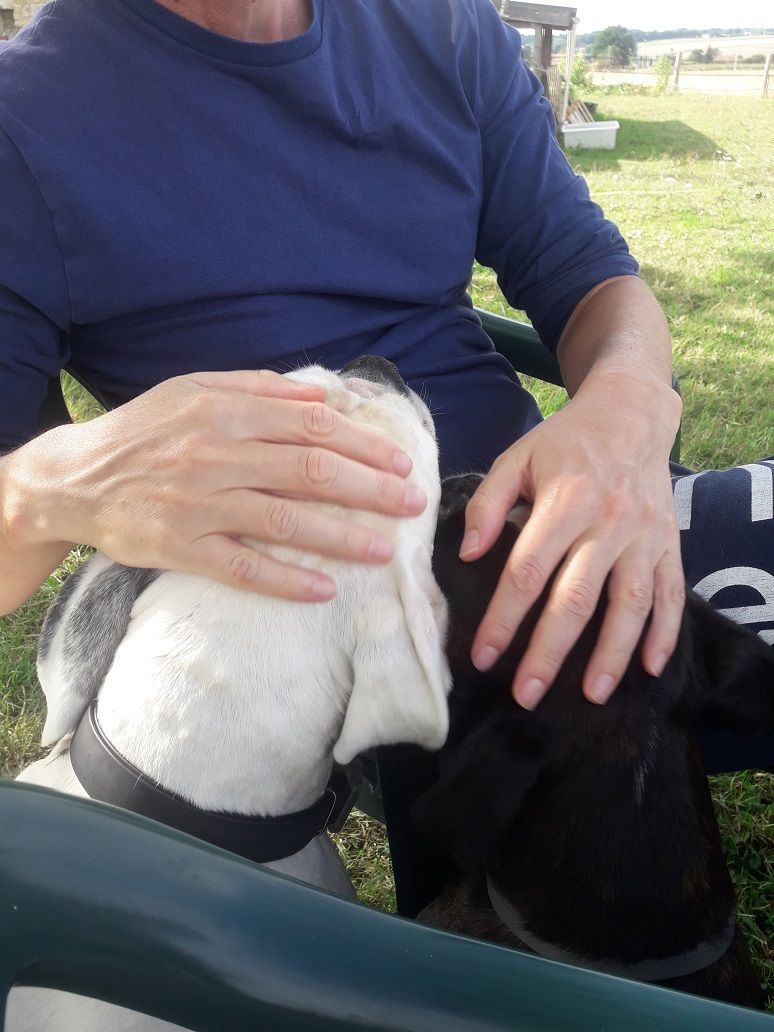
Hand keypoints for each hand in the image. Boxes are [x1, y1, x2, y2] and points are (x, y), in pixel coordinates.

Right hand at [14, 370, 424, 600]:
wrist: (76, 478)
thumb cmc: (145, 431)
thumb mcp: (195, 390)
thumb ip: (259, 388)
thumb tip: (322, 394)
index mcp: (226, 411)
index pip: (312, 426)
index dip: (363, 444)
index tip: (401, 461)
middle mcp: (217, 455)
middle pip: (310, 472)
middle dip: (371, 489)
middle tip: (412, 504)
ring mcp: (200, 504)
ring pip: (286, 521)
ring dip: (342, 537)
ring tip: (385, 551)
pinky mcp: (182, 548)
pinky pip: (243, 568)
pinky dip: (285, 581)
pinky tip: (323, 591)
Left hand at [460, 371, 684, 707]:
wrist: (631, 414)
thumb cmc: (564, 441)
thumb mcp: (516, 458)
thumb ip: (488, 504)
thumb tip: (469, 553)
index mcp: (564, 501)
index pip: (527, 571)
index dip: (503, 617)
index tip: (483, 656)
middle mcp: (607, 523)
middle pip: (576, 598)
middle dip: (550, 651)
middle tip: (526, 694)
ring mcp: (643, 536)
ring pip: (629, 604)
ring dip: (611, 653)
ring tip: (591, 696)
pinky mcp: (668, 544)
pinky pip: (671, 593)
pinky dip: (666, 633)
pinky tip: (651, 668)